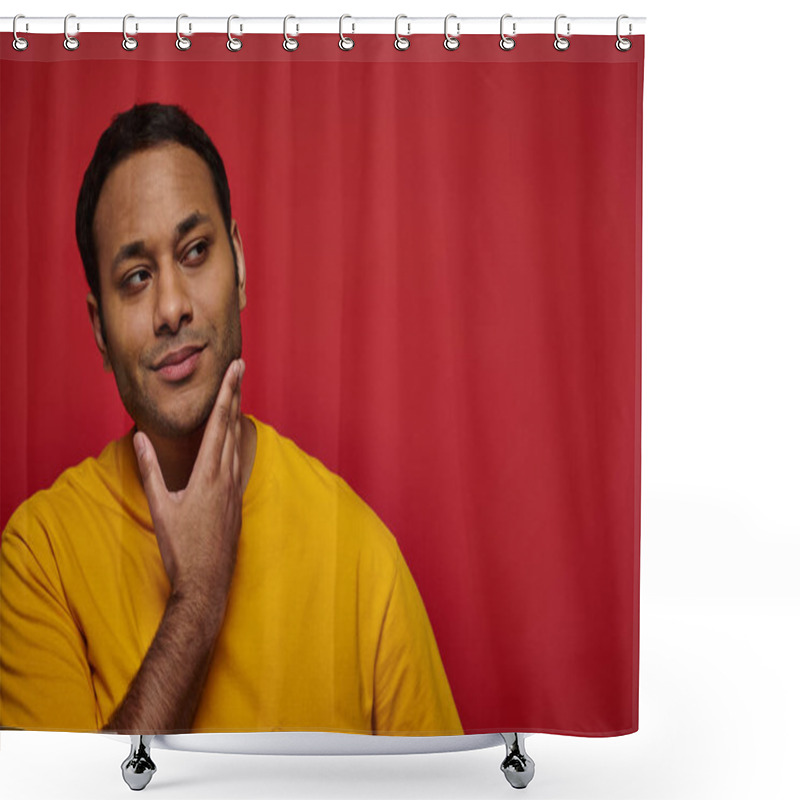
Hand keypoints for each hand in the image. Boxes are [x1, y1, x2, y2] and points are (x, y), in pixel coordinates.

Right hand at [133, 359, 245, 626]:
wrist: (206, 583)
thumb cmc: (181, 548)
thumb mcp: (161, 507)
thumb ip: (150, 469)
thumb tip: (139, 437)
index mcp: (208, 474)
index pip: (218, 423)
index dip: (226, 393)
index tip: (234, 370)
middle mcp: (226, 477)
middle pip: (232, 426)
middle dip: (235, 395)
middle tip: (241, 368)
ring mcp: (234, 489)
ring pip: (237, 443)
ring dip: (237, 416)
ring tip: (238, 394)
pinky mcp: (236, 501)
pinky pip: (237, 462)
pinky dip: (236, 441)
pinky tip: (236, 439)